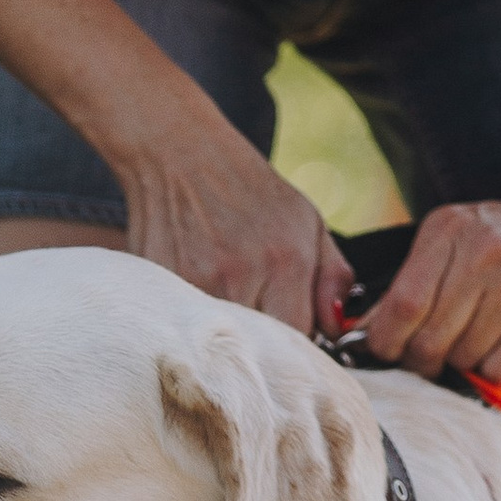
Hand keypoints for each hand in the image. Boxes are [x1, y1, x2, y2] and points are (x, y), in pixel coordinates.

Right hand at [118, 122, 356, 339]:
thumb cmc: (252, 190)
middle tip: (262, 316)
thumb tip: (338, 331)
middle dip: (265, 343)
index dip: (300, 344)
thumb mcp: (309, 221)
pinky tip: (202, 291)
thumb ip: (333, 278)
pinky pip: (188, 324)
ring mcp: (197, 283)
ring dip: (231, 333)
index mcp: (286, 261)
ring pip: (223, 341)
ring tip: (231, 300)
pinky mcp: (162, 284)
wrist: (179, 153)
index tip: (294, 334)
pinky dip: (197, 319)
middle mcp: (242, 276)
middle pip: (260, 347)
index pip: (301, 339)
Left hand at [360, 191, 500, 380]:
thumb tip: (363, 331)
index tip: (386, 354)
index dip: (385, 342)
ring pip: (464, 358)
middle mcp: (483, 252)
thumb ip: (413, 282)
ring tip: (484, 337)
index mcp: (449, 230)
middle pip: (429, 339)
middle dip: (424, 361)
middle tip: (434, 359)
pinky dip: (498, 367)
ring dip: (466, 361)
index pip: (400, 305)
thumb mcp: (457, 240)